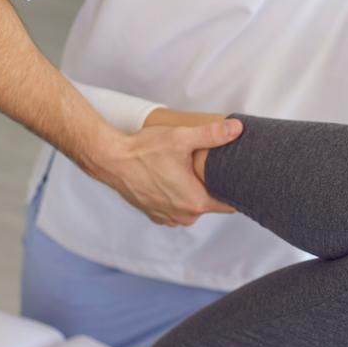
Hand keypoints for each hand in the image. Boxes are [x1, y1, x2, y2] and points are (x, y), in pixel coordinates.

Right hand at [95, 113, 242, 226]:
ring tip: (189, 175)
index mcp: (196, 202)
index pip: (230, 205)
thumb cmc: (143, 151)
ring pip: (192, 208)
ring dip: (193, 194)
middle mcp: (184, 215)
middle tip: (209, 170)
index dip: (235, 191)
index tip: (236, 179)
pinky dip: (177, 199)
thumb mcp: (181, 138)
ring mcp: (168, 217)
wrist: (110, 159)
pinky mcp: (156, 215)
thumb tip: (236, 129)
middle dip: (212, 189)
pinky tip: (173, 182)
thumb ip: (212, 134)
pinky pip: (176, 210)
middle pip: (211, 205)